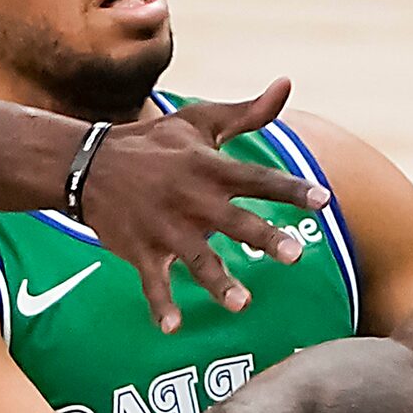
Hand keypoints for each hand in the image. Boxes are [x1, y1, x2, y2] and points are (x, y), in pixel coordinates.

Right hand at [80, 82, 327, 332]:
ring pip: (196, 259)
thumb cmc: (154, 143)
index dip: (291, 190)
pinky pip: (152, 282)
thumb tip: (287, 84)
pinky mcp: (140, 250)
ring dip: (218, 282)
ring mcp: (165, 227)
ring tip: (241, 304)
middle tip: (295, 256)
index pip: (259, 180)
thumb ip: (248, 113)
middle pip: (234, 222)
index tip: (323, 201)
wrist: (88, 163)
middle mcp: (191, 199)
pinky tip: (173, 328)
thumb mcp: (199, 121)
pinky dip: (160, 305)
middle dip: (263, 237)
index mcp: (210, 168)